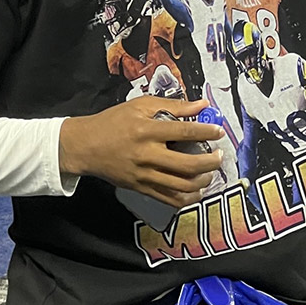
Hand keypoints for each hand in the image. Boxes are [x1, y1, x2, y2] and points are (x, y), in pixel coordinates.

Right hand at [59, 97, 224, 208]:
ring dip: (203, 181)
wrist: (85, 146)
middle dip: (210, 162)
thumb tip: (201, 105)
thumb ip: (172, 105)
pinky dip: (188, 198)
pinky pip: (169, 200)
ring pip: (181, 186)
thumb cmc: (113, 122)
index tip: (219, 131)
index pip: (184, 131)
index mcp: (147, 131)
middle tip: (219, 156)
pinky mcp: (140, 189)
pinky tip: (196, 190)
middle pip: (187, 164)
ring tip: (210, 173)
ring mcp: (144, 175)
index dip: (206, 131)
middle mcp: (147, 155)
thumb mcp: (140, 105)